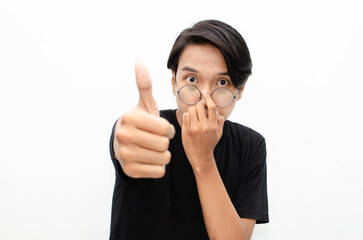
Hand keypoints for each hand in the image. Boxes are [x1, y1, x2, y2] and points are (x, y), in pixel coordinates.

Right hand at [113, 61, 174, 177]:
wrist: (125, 144)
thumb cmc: (141, 122)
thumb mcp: (144, 104)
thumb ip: (145, 85)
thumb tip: (139, 61)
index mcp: (130, 117)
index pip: (166, 128)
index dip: (168, 129)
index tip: (160, 128)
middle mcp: (123, 136)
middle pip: (164, 144)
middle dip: (165, 142)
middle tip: (157, 139)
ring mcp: (124, 155)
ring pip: (163, 159)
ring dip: (163, 154)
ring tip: (153, 149)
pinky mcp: (129, 170)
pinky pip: (159, 172)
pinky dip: (158, 167)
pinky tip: (149, 159)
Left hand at [181, 93, 224, 171]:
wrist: (201, 157)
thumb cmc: (210, 144)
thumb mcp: (219, 134)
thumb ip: (220, 122)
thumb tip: (218, 112)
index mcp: (213, 126)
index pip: (211, 107)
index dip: (208, 98)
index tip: (205, 94)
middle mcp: (204, 126)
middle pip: (200, 107)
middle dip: (199, 106)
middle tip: (198, 111)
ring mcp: (194, 128)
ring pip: (191, 110)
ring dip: (192, 111)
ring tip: (194, 117)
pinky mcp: (186, 131)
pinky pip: (185, 116)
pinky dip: (187, 116)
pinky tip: (189, 122)